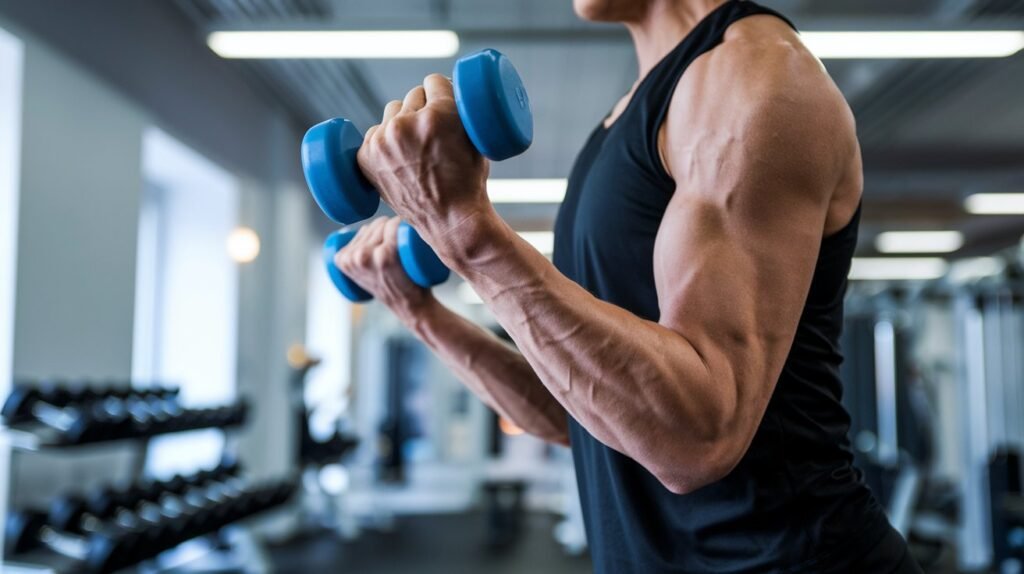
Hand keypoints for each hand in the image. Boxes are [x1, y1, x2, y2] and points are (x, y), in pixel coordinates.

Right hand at [334, 217, 432, 314]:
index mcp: (342, 259)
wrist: (409, 305)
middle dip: (390, 230)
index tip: (388, 248)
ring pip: (386, 224)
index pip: (366, 230)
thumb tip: (362, 229)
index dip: (381, 234)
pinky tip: (407, 231)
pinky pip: (394, 227)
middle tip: (399, 251)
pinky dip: (403, 225)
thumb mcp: (364, 274)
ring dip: (399, 228)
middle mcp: (353, 257)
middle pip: (376, 225)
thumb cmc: (390, 287)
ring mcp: (369, 256)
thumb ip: (357, 255)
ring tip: (403, 249)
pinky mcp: (385, 255)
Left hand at [356, 75, 491, 250]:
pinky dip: (385, 142)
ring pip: (392, 112)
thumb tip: (447, 91)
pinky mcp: (366, 157)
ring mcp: (383, 141)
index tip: (444, 102)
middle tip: (434, 130)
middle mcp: (407, 123)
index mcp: (439, 115)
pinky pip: (375, 133)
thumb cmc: (469, 183)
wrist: (450, 221)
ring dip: (403, 121)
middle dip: (424, 108)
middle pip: (413, 95)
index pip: (434, 81)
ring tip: (416, 145)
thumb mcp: (477, 140)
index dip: (441, 92)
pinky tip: (397, 156)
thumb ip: (462, 113)